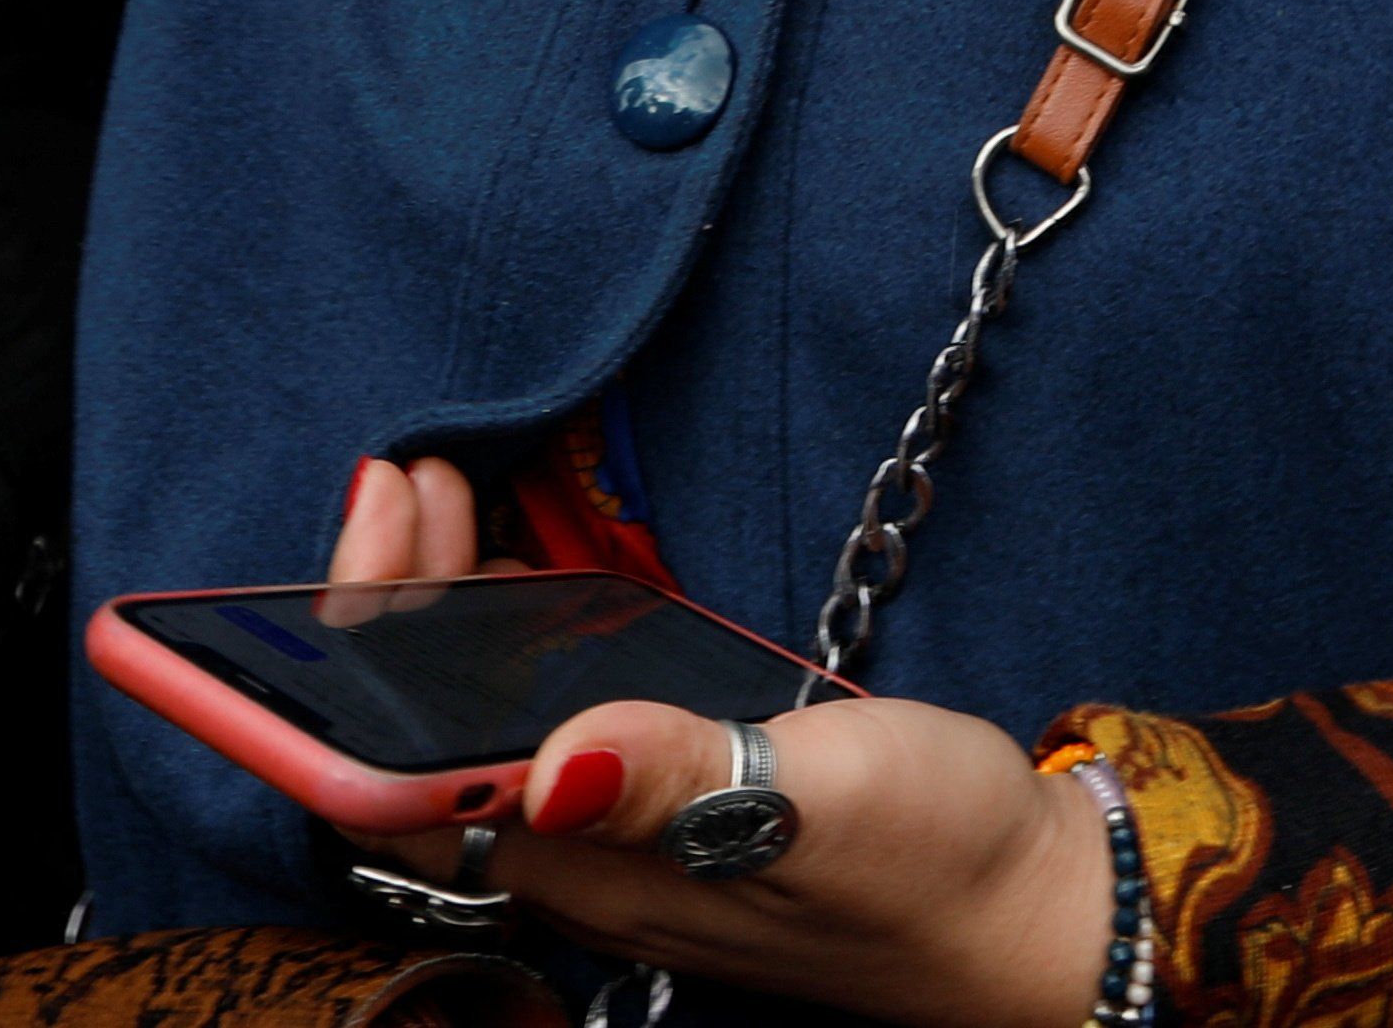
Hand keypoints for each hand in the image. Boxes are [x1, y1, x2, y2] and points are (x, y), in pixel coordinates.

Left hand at [321, 458, 1105, 1027]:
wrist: (1034, 912)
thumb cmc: (933, 866)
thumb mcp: (820, 801)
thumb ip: (686, 780)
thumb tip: (553, 763)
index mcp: (589, 874)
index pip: (402, 783)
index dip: (358, 662)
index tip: (382, 524)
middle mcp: (582, 864)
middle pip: (421, 743)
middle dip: (391, 606)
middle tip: (411, 479)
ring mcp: (624, 836)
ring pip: (482, 726)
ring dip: (446, 612)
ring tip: (448, 498)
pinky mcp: (673, 803)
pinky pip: (552, 719)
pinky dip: (518, 633)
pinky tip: (537, 575)